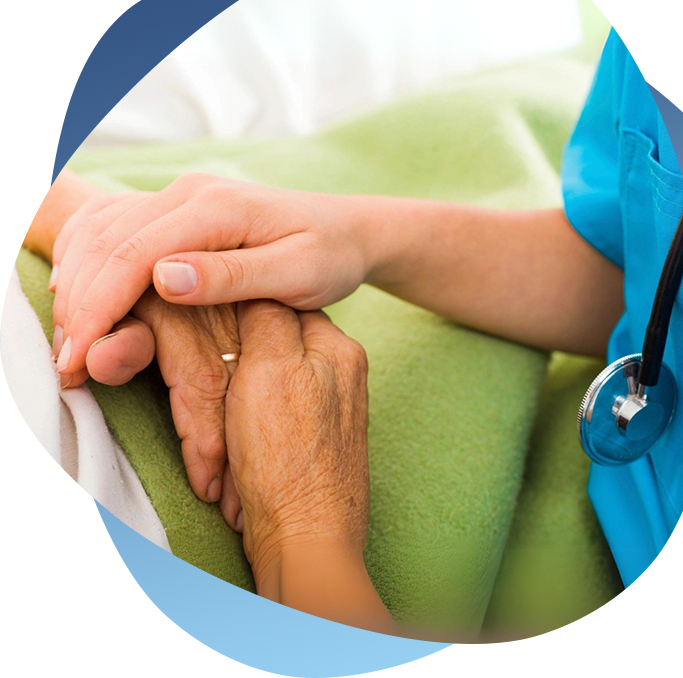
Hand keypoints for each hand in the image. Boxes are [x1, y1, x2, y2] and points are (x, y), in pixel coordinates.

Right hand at [50, 172, 371, 376]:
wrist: (346, 231)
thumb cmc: (330, 256)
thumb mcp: (296, 273)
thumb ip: (232, 275)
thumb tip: (163, 278)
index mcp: (217, 208)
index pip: (134, 254)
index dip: (99, 307)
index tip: (80, 357)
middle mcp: (190, 193)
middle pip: (105, 241)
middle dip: (78, 303)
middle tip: (67, 362)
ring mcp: (181, 196)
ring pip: (100, 230)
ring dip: (76, 283)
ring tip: (72, 340)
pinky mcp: (179, 210)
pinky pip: (113, 226)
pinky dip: (87, 260)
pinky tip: (83, 296)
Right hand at [224, 300, 390, 632]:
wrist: (306, 541)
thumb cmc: (288, 459)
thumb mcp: (272, 369)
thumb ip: (267, 318)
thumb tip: (259, 282)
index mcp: (334, 346)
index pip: (277, 302)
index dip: (231, 310)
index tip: (202, 322)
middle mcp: (338, 370)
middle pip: (268, 344)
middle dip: (230, 371)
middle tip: (210, 397)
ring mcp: (328, 405)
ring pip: (263, 384)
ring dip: (233, 409)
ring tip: (224, 446)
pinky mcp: (311, 436)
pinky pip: (269, 417)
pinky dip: (245, 434)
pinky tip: (235, 457)